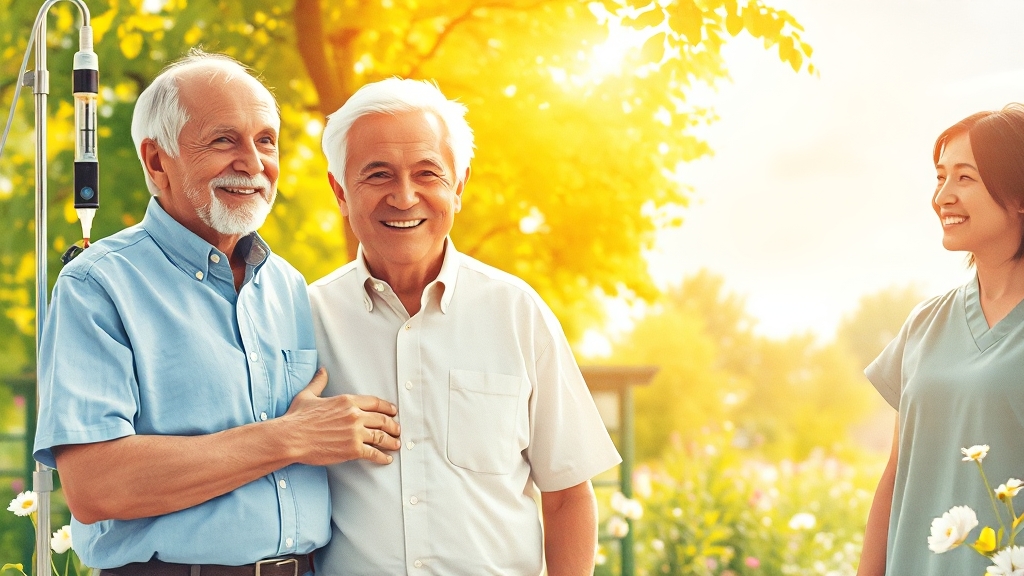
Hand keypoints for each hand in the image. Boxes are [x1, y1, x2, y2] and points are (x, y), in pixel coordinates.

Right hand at [282, 368, 400, 464]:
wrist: (291, 437)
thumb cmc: (297, 418)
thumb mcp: (308, 395)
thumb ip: (319, 382)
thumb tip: (322, 371)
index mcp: (347, 401)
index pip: (375, 402)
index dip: (387, 407)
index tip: (393, 411)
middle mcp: (354, 415)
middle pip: (382, 419)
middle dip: (393, 425)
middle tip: (397, 429)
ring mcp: (355, 433)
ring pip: (381, 436)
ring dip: (391, 441)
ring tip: (395, 444)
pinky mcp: (352, 449)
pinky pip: (373, 453)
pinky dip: (382, 457)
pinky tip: (386, 459)